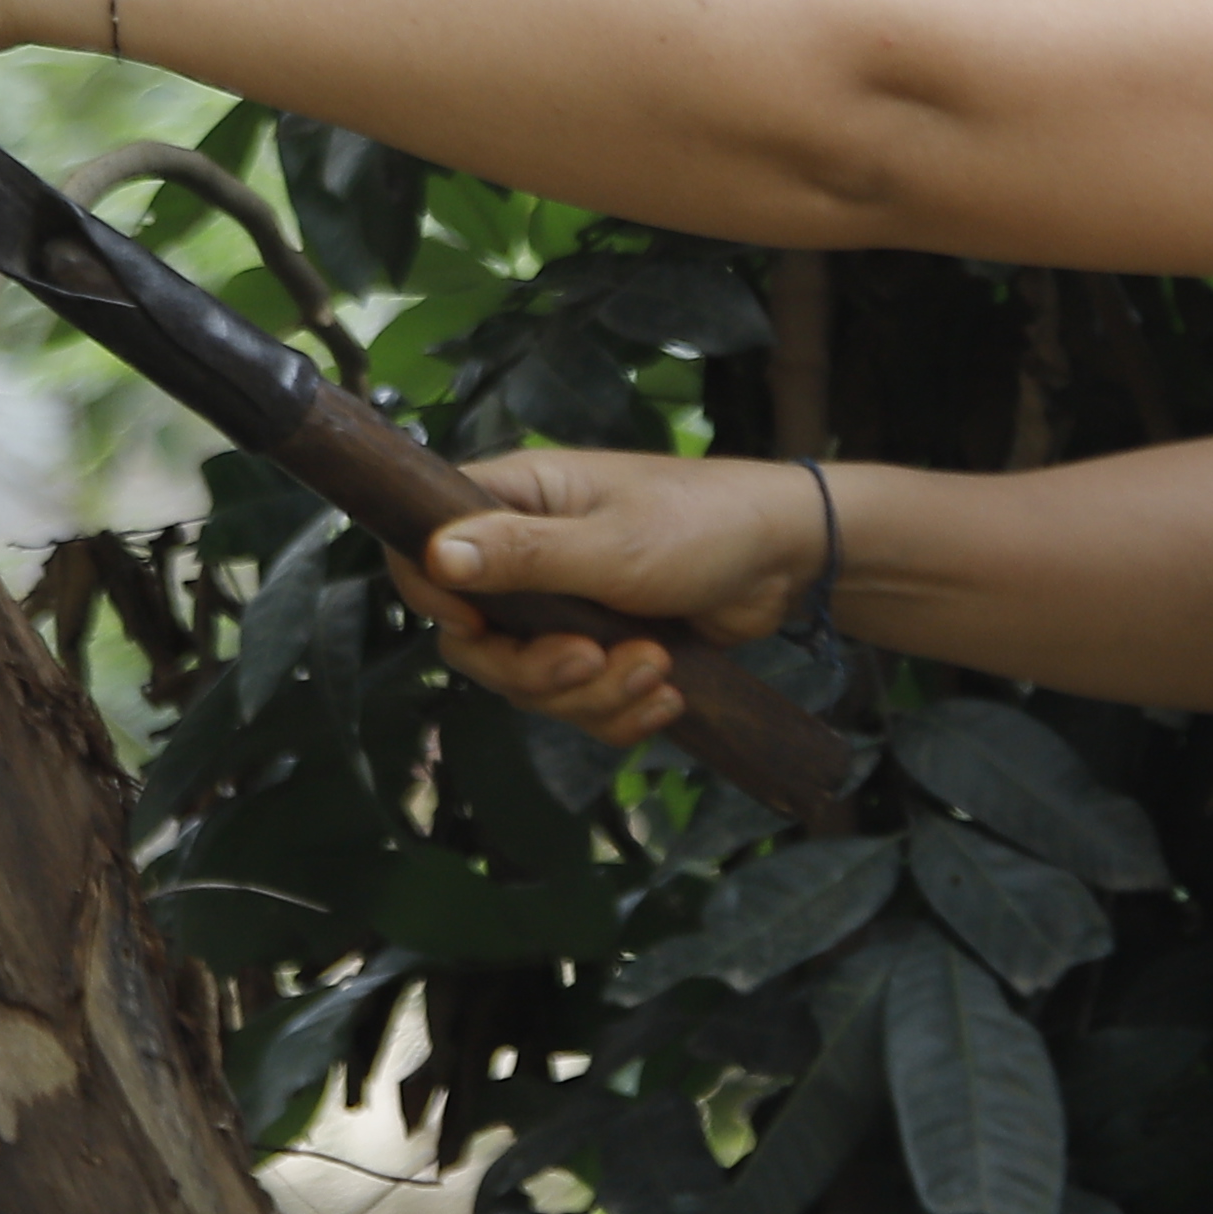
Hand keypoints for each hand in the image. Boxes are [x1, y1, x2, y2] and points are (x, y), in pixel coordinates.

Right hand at [389, 448, 831, 747]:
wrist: (788, 561)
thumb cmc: (705, 525)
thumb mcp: (612, 544)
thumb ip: (522, 554)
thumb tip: (434, 553)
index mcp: (515, 502)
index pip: (424, 549)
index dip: (435, 598)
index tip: (475, 626)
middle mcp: (525, 554)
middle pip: (475, 642)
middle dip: (535, 671)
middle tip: (593, 661)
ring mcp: (561, 607)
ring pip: (530, 684)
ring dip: (592, 694)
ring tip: (655, 669)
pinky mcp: (599, 648)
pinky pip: (578, 703)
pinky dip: (618, 711)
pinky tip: (666, 696)